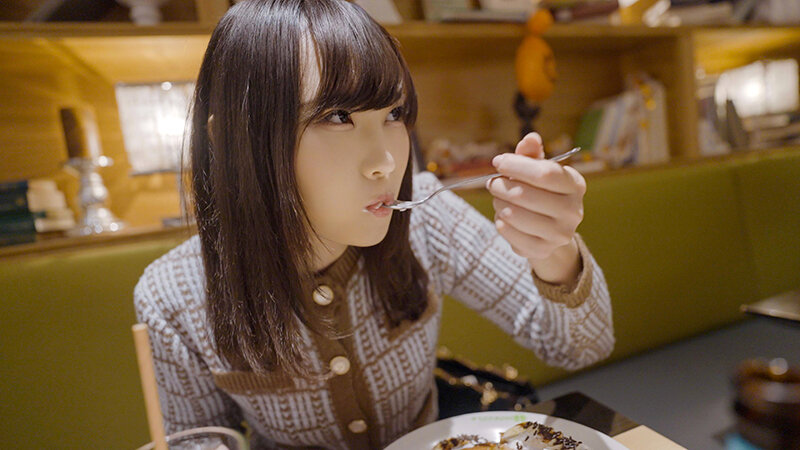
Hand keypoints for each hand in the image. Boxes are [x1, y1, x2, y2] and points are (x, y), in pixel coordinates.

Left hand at [488, 132, 584, 283]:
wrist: (550, 230)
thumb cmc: (541, 191)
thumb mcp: (538, 170)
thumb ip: (532, 154)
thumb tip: (530, 138)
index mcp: (575, 184)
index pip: (545, 173)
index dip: (517, 165)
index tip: (498, 162)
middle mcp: (574, 210)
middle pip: (525, 194)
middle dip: (501, 186)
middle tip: (492, 183)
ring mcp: (560, 233)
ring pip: (514, 214)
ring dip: (498, 204)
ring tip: (498, 200)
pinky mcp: (544, 250)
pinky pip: (511, 235)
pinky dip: (501, 224)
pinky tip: (502, 218)